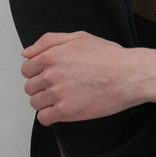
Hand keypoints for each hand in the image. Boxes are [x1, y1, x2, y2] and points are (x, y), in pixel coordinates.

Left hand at [21, 31, 155, 125]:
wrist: (129, 75)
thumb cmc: (109, 56)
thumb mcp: (79, 38)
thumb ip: (49, 41)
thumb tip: (26, 53)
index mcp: (52, 55)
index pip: (26, 69)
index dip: (37, 72)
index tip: (49, 75)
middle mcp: (51, 74)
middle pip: (29, 87)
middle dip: (41, 87)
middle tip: (61, 86)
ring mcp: (57, 94)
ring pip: (35, 103)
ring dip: (46, 102)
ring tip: (64, 97)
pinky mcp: (66, 112)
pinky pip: (43, 118)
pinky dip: (50, 116)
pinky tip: (63, 109)